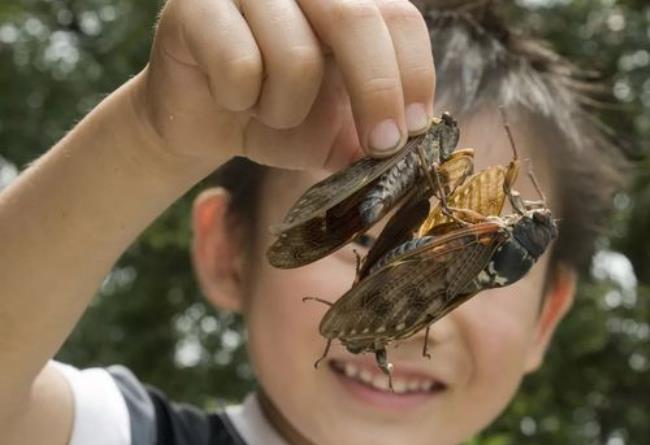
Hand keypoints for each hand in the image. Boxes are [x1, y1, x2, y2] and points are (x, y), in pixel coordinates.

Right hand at [138, 0, 435, 170]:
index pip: (398, 18)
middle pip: (357, 21)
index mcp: (343, 1)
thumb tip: (416, 148)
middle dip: (375, 94)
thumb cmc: (275, 115)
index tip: (413, 132)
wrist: (206, 121)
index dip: (414, 76)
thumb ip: (373, 132)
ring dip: (286, 109)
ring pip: (295, 55)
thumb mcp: (336, 130)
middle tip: (380, 146)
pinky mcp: (196, 6)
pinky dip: (240, 101)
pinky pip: (238, 64)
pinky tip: (229, 98)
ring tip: (267, 112)